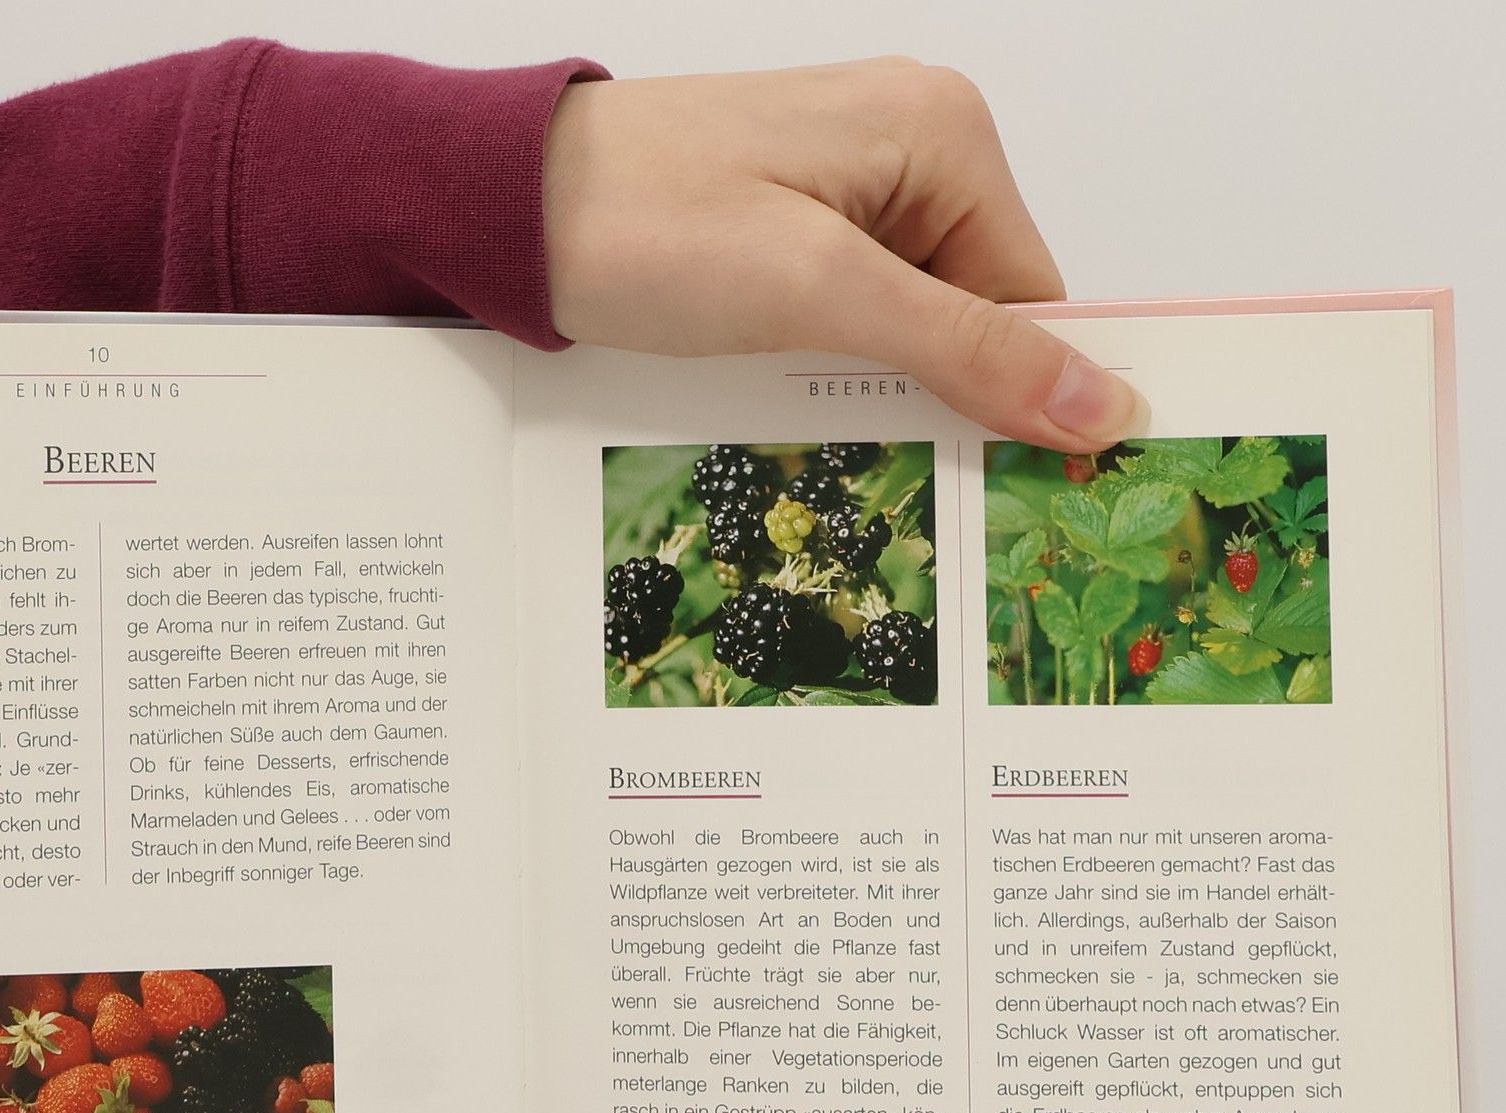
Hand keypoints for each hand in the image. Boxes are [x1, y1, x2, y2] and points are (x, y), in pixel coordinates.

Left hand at [542, 59, 1140, 449]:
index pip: (1033, 295)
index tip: (1003, 482)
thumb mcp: (820, 293)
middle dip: (938, 390)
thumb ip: (963, 349)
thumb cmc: (646, 224)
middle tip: (883, 453)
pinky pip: (856, 313)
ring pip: (913, 323)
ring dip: (877, 384)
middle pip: (978, 312)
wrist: (511, 211)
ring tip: (809, 403)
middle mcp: (913, 146)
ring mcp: (852, 185)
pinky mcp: (798, 225)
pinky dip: (834, 365)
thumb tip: (1097, 401)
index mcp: (945, 134)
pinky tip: (789, 386)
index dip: (1019, 391)